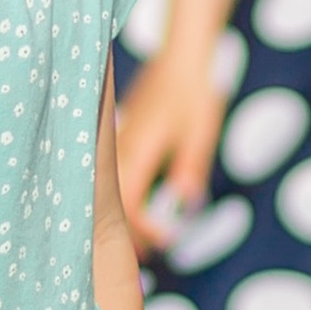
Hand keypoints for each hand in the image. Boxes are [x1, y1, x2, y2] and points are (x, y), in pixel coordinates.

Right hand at [115, 51, 223, 252]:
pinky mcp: (124, 134)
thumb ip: (190, 167)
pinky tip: (135, 200)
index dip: (145, 228)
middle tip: (143, 255)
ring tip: (138, 236)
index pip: (129, 203)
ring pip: (110, 187)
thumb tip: (185, 200)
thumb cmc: (193, 91)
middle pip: (112, 201)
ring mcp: (119, 140)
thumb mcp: (200, 132)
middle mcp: (120, 148)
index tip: (167, 241)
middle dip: (126, 230)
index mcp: (136, 150)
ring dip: (123, 213)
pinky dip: (123, 193)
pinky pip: (114, 173)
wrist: (182, 54)